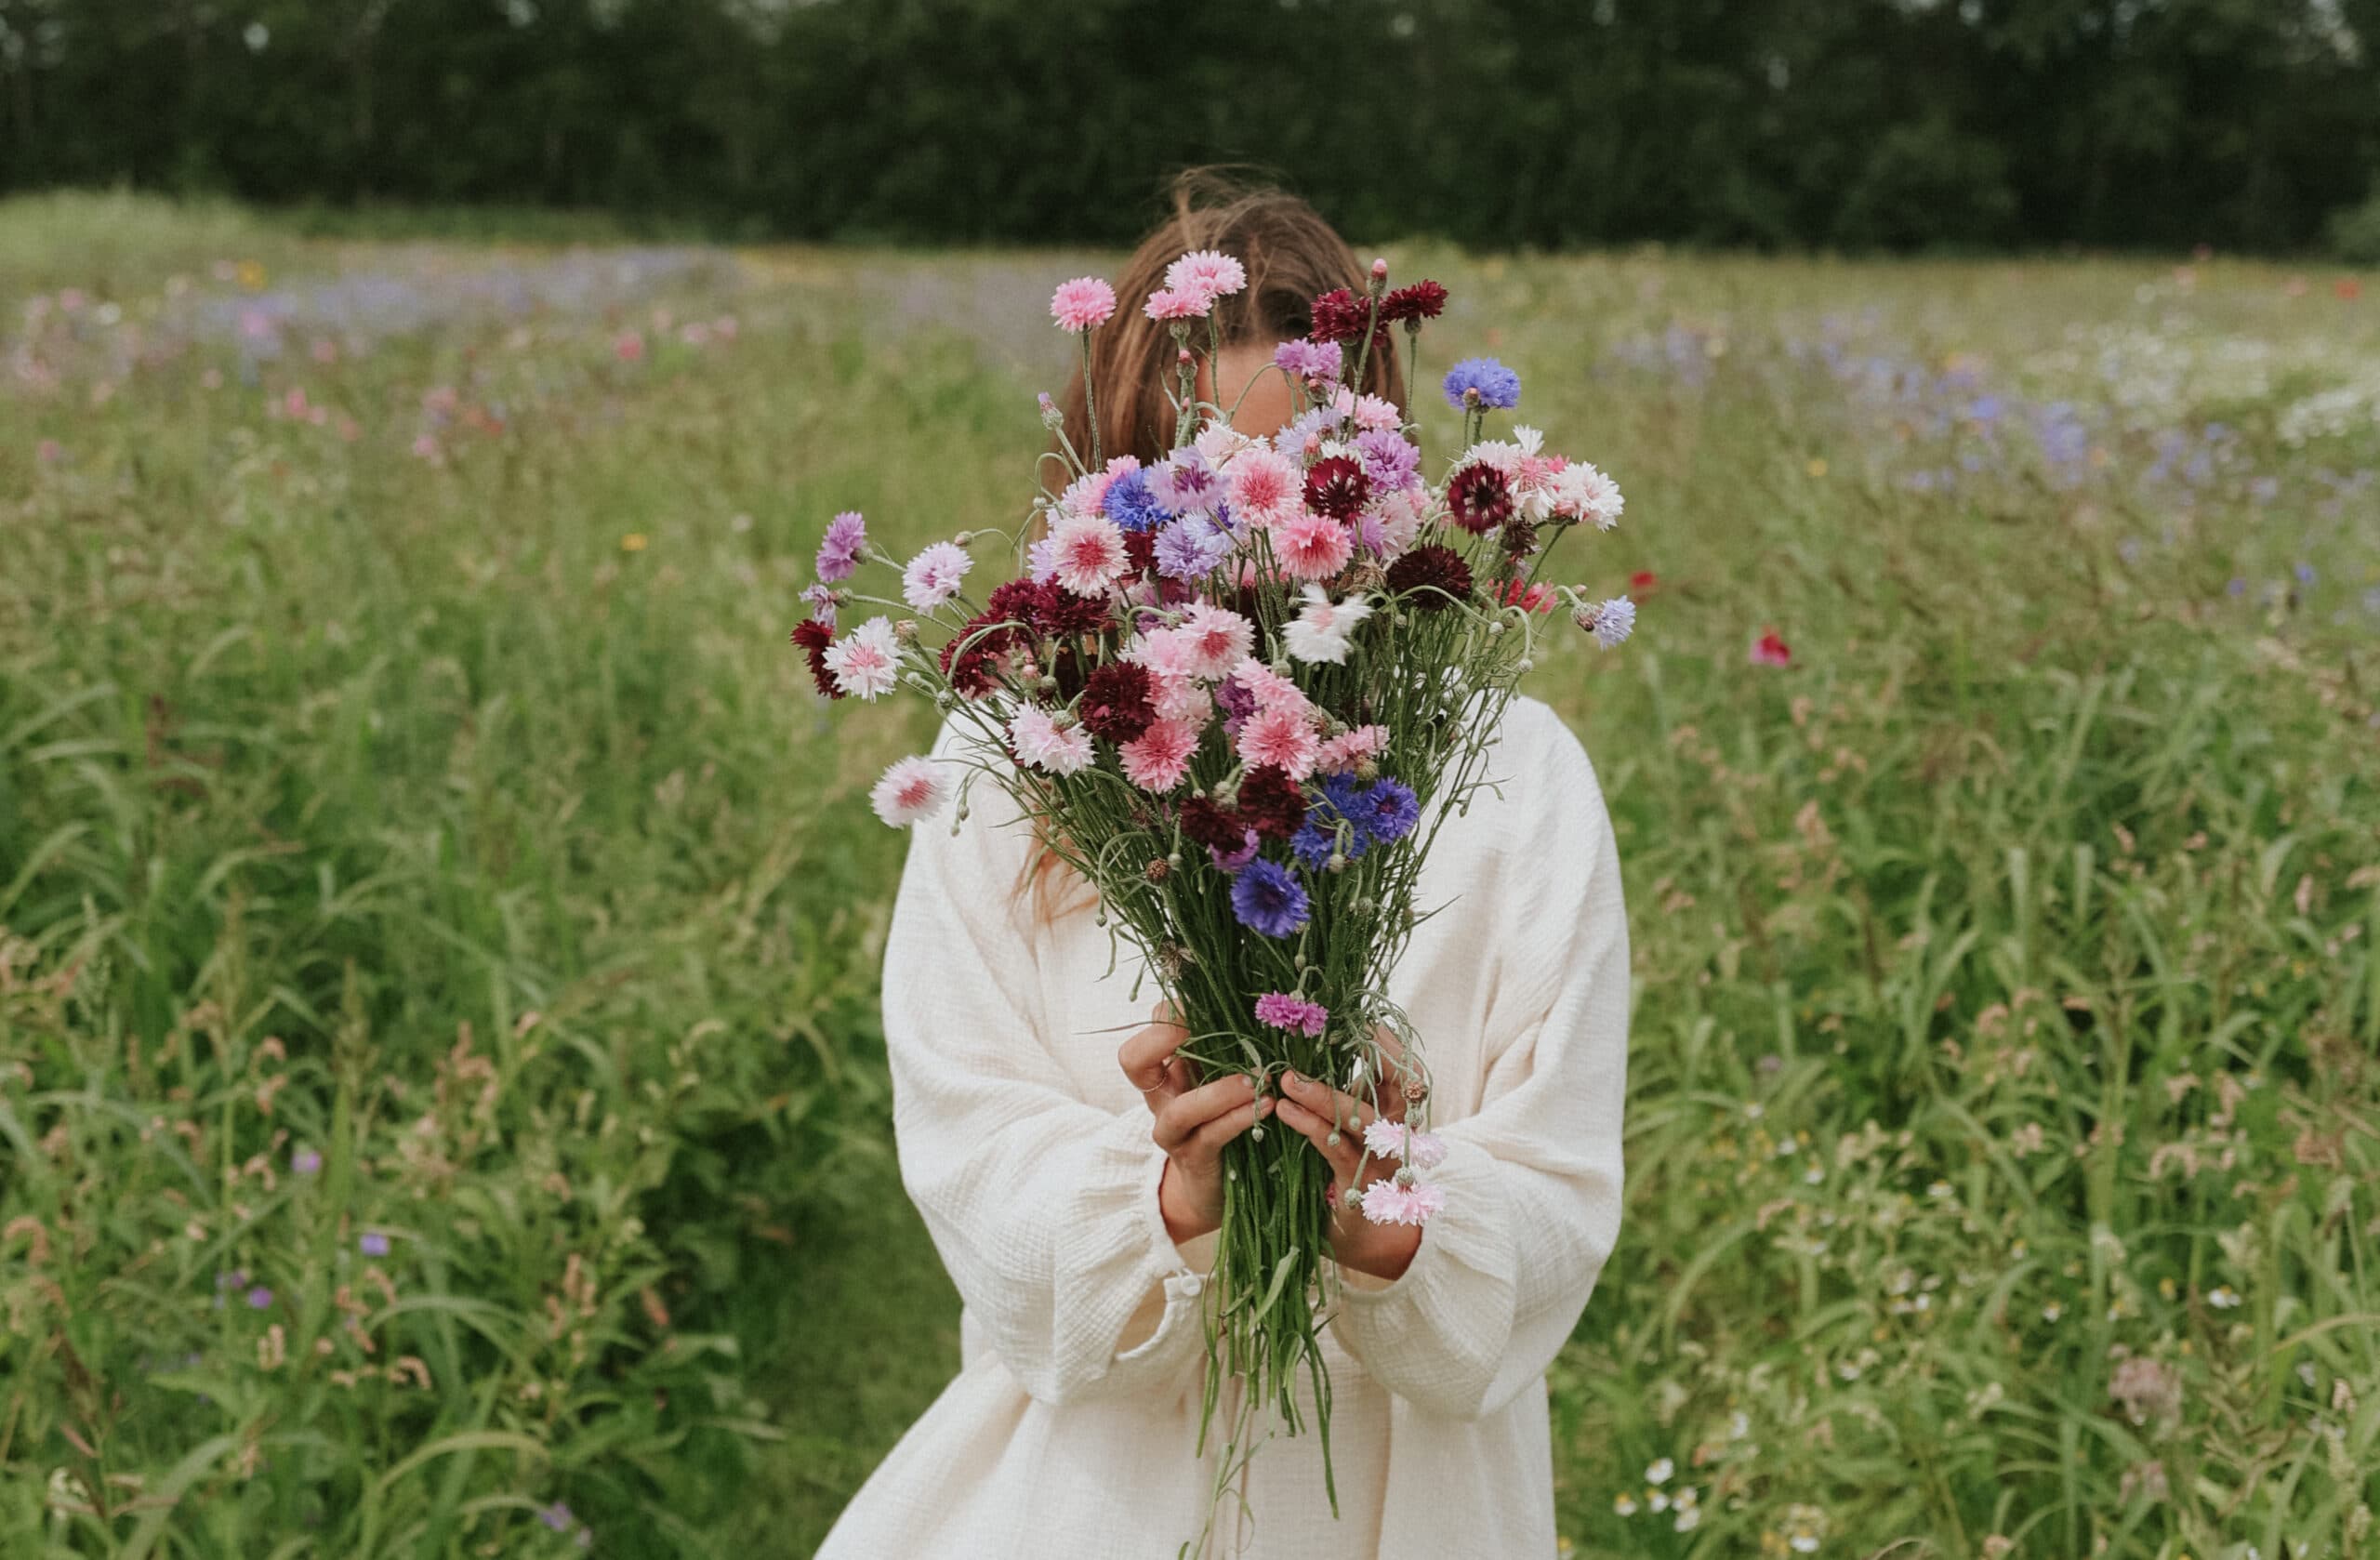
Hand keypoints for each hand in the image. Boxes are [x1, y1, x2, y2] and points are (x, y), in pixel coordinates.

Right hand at [1119, 1002, 1271, 1245]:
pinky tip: (1266, 1106)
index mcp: (1166, 1068)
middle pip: (1134, 1060)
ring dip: (1219, 1092)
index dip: (1170, 1012)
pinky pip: (1211, 1137)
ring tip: (1256, 1081)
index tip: (1205, 1003)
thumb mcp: (1220, 1075)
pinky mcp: (1195, 1159)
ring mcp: (1174, 1132)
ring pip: (1181, 1109)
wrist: (1212, 1182)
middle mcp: (1161, 1097)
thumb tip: (1264, 1001)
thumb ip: (1229, 1045)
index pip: (1152, 1026)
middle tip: (1200, 1028)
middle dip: (1163, 1038)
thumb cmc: (1222, 1117)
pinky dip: (1238, 1118)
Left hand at [1272, 1032, 1424, 1281]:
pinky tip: (1285, 1112)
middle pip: (1396, 1087)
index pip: (1405, 1070)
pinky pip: (1336, 1149)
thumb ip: (1343, 1090)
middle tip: (1324, 1033)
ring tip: (1287, 1078)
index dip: (1389, 1044)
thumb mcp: (1354, 1125)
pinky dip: (1310, 1127)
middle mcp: (1396, 1133)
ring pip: (1360, 1118)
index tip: (1361, 1018)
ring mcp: (1382, 1160)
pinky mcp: (1360, 1185)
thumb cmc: (1350, 1169)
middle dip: (1366, 1057)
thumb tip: (1311, 1043)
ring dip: (1322, 1095)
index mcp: (1397, 1114)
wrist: (1364, 1236)